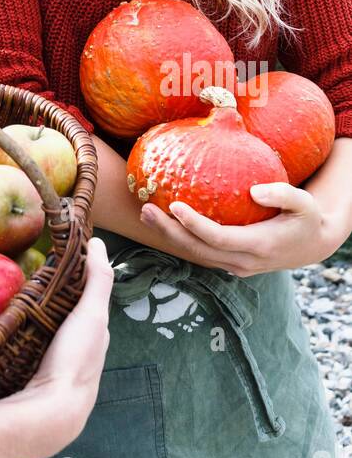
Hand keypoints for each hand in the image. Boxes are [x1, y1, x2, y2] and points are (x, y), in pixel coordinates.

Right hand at [14, 238, 112, 457]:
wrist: (52, 411)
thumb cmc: (76, 358)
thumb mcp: (91, 314)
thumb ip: (98, 280)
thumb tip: (99, 242)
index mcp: (94, 336)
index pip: (85, 299)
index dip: (74, 278)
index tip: (54, 256)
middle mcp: (78, 351)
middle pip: (63, 315)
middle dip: (51, 297)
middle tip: (26, 273)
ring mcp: (55, 365)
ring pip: (45, 331)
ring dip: (32, 316)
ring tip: (9, 295)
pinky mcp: (33, 374)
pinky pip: (28, 346)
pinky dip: (21, 333)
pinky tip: (6, 328)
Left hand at [139, 183, 336, 275]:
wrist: (312, 245)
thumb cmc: (307, 218)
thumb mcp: (305, 203)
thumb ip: (283, 194)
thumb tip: (255, 191)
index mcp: (259, 245)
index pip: (218, 238)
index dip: (194, 224)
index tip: (174, 205)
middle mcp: (243, 261)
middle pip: (198, 250)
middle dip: (169, 231)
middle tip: (145, 209)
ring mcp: (236, 266)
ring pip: (196, 254)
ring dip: (169, 236)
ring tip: (146, 214)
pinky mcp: (231, 263)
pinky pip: (202, 253)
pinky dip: (181, 239)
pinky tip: (164, 222)